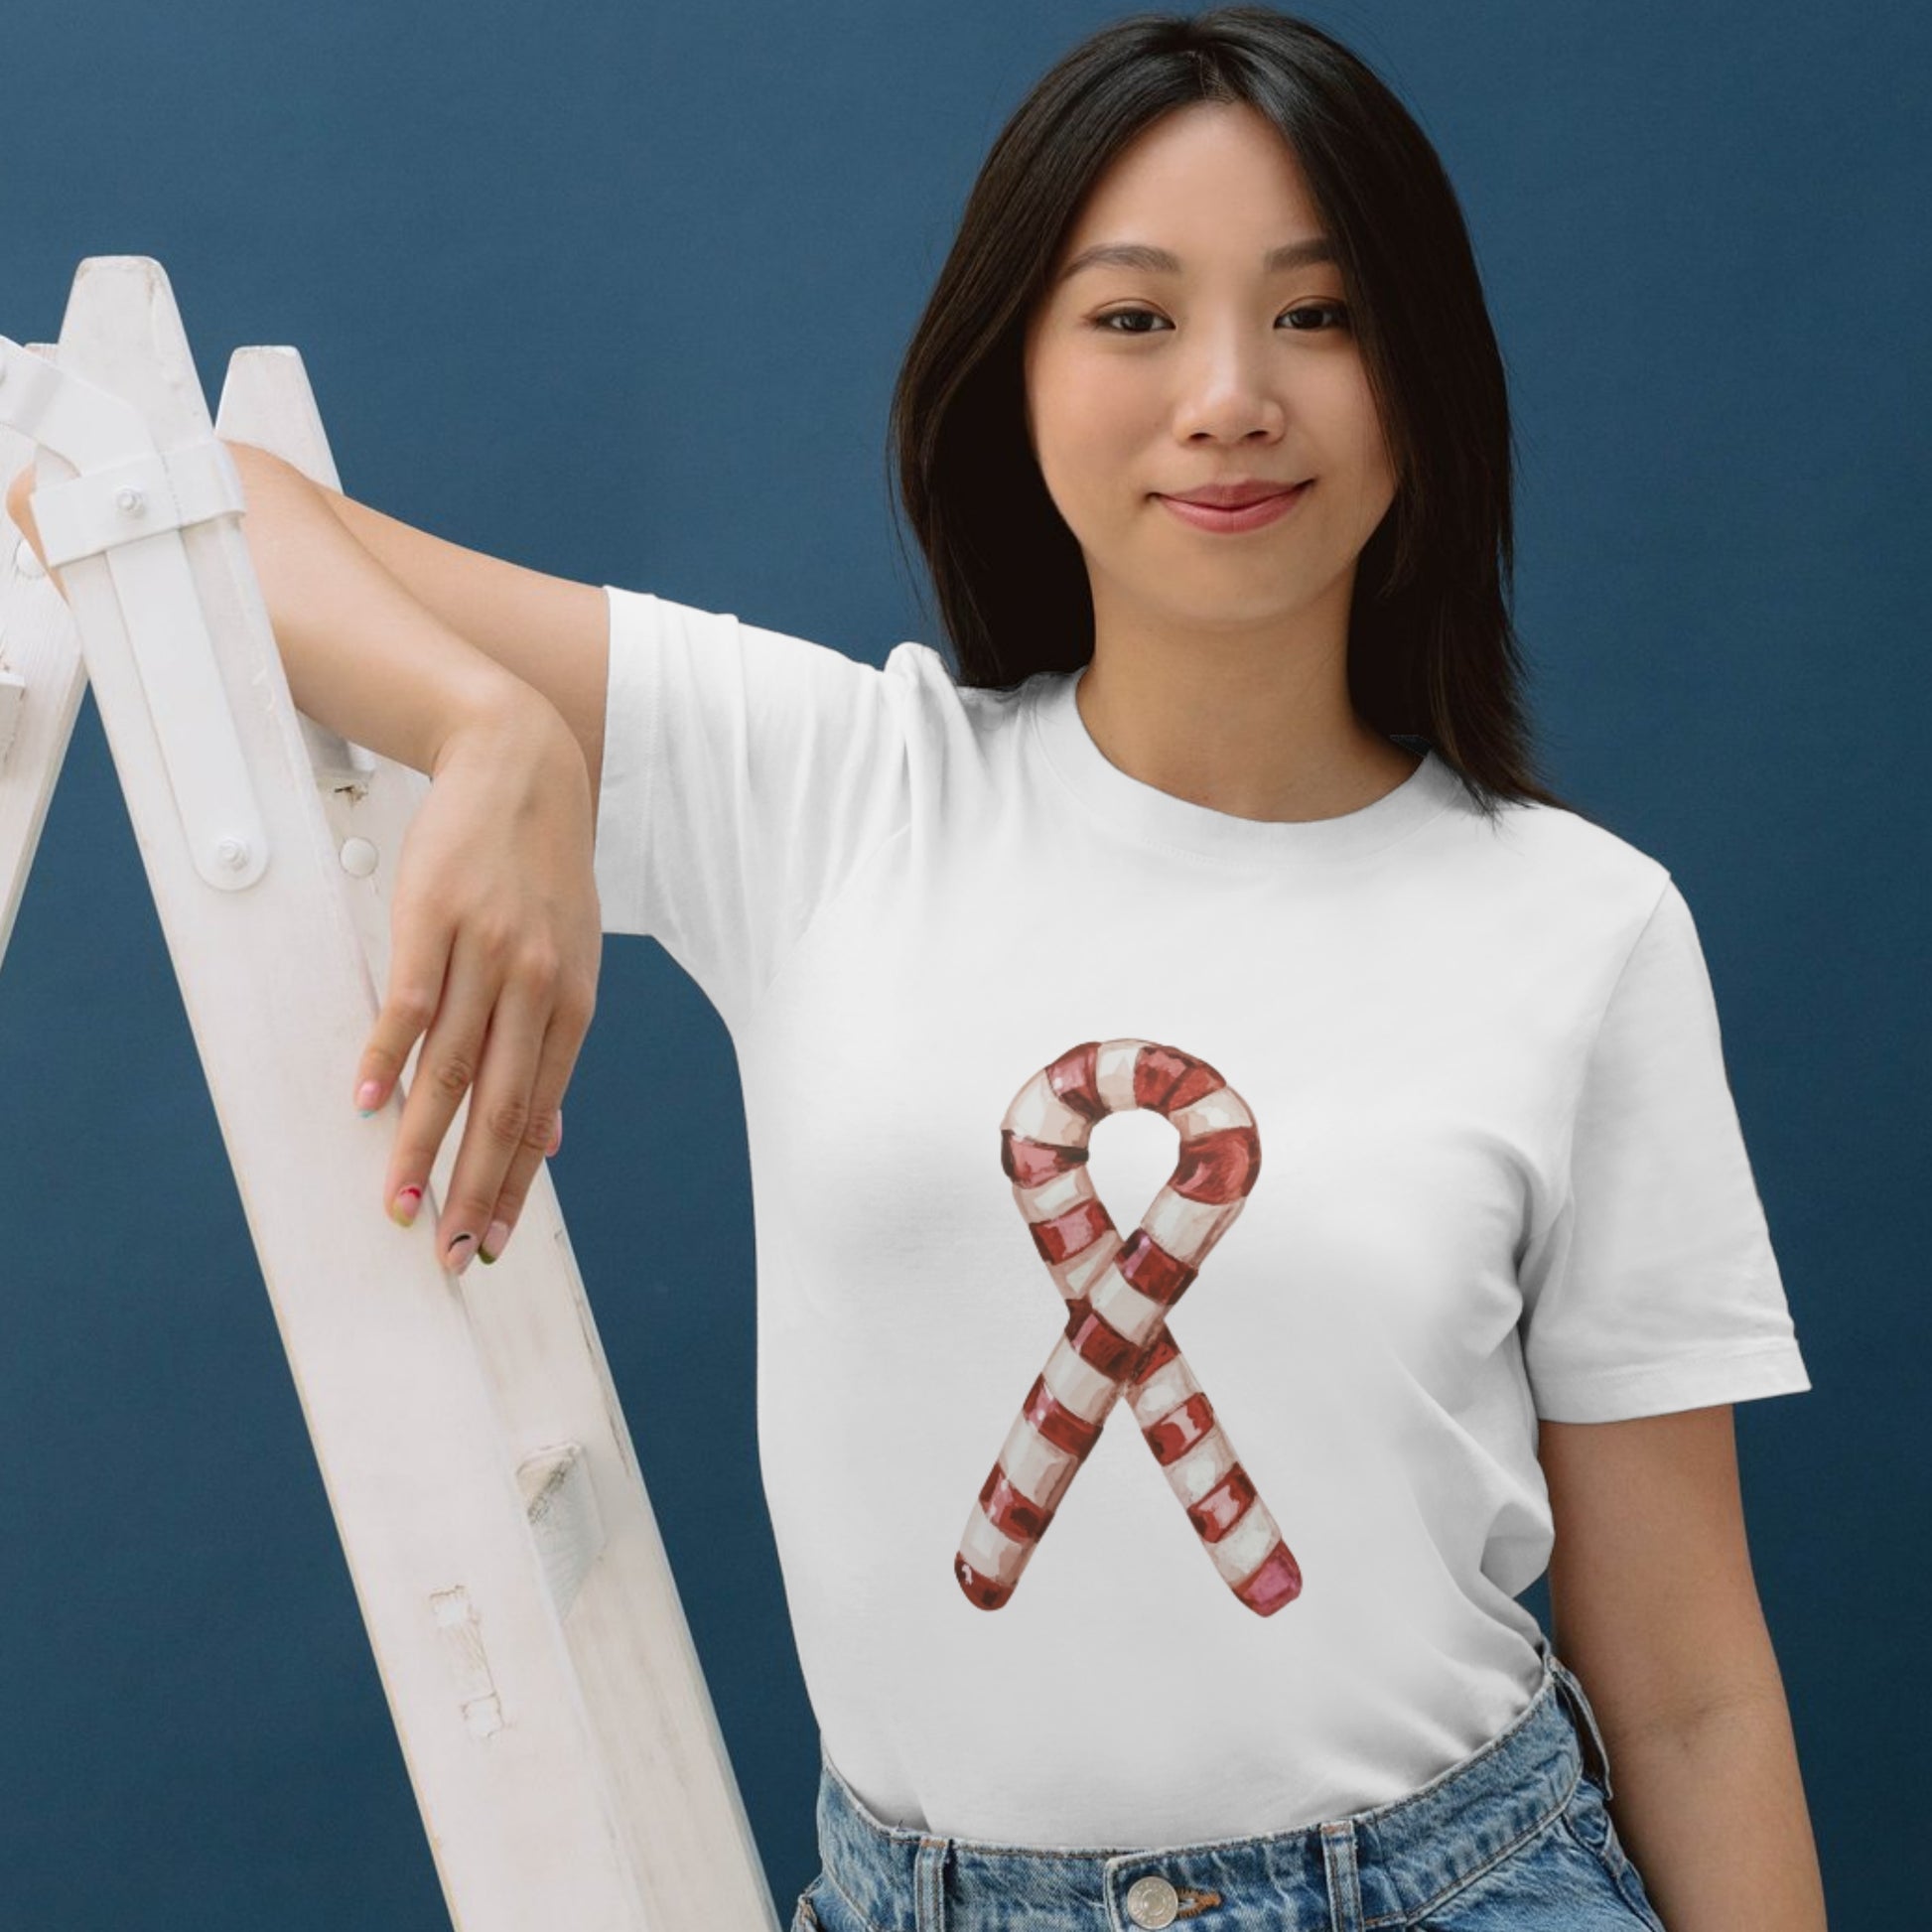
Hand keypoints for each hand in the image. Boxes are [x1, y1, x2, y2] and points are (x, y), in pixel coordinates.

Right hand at [355, 688, 599, 1270]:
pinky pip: (410, 1004)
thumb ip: (556, 1045)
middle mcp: (538, 986)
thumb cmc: (542, 873)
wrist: (521, 767)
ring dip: (419, 1144)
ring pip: (449, 1069)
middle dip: (473, 1189)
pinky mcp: (434, 919)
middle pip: (500, 1107)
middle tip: (447, 1252)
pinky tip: (364, 1105)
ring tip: (396, 1202)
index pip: (538, 1114)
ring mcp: (487, 953)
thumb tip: (552, 1138)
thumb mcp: (572, 958)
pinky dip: (384, 1058)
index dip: (513, 1183)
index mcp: (574, 1003)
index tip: (491, 1241)